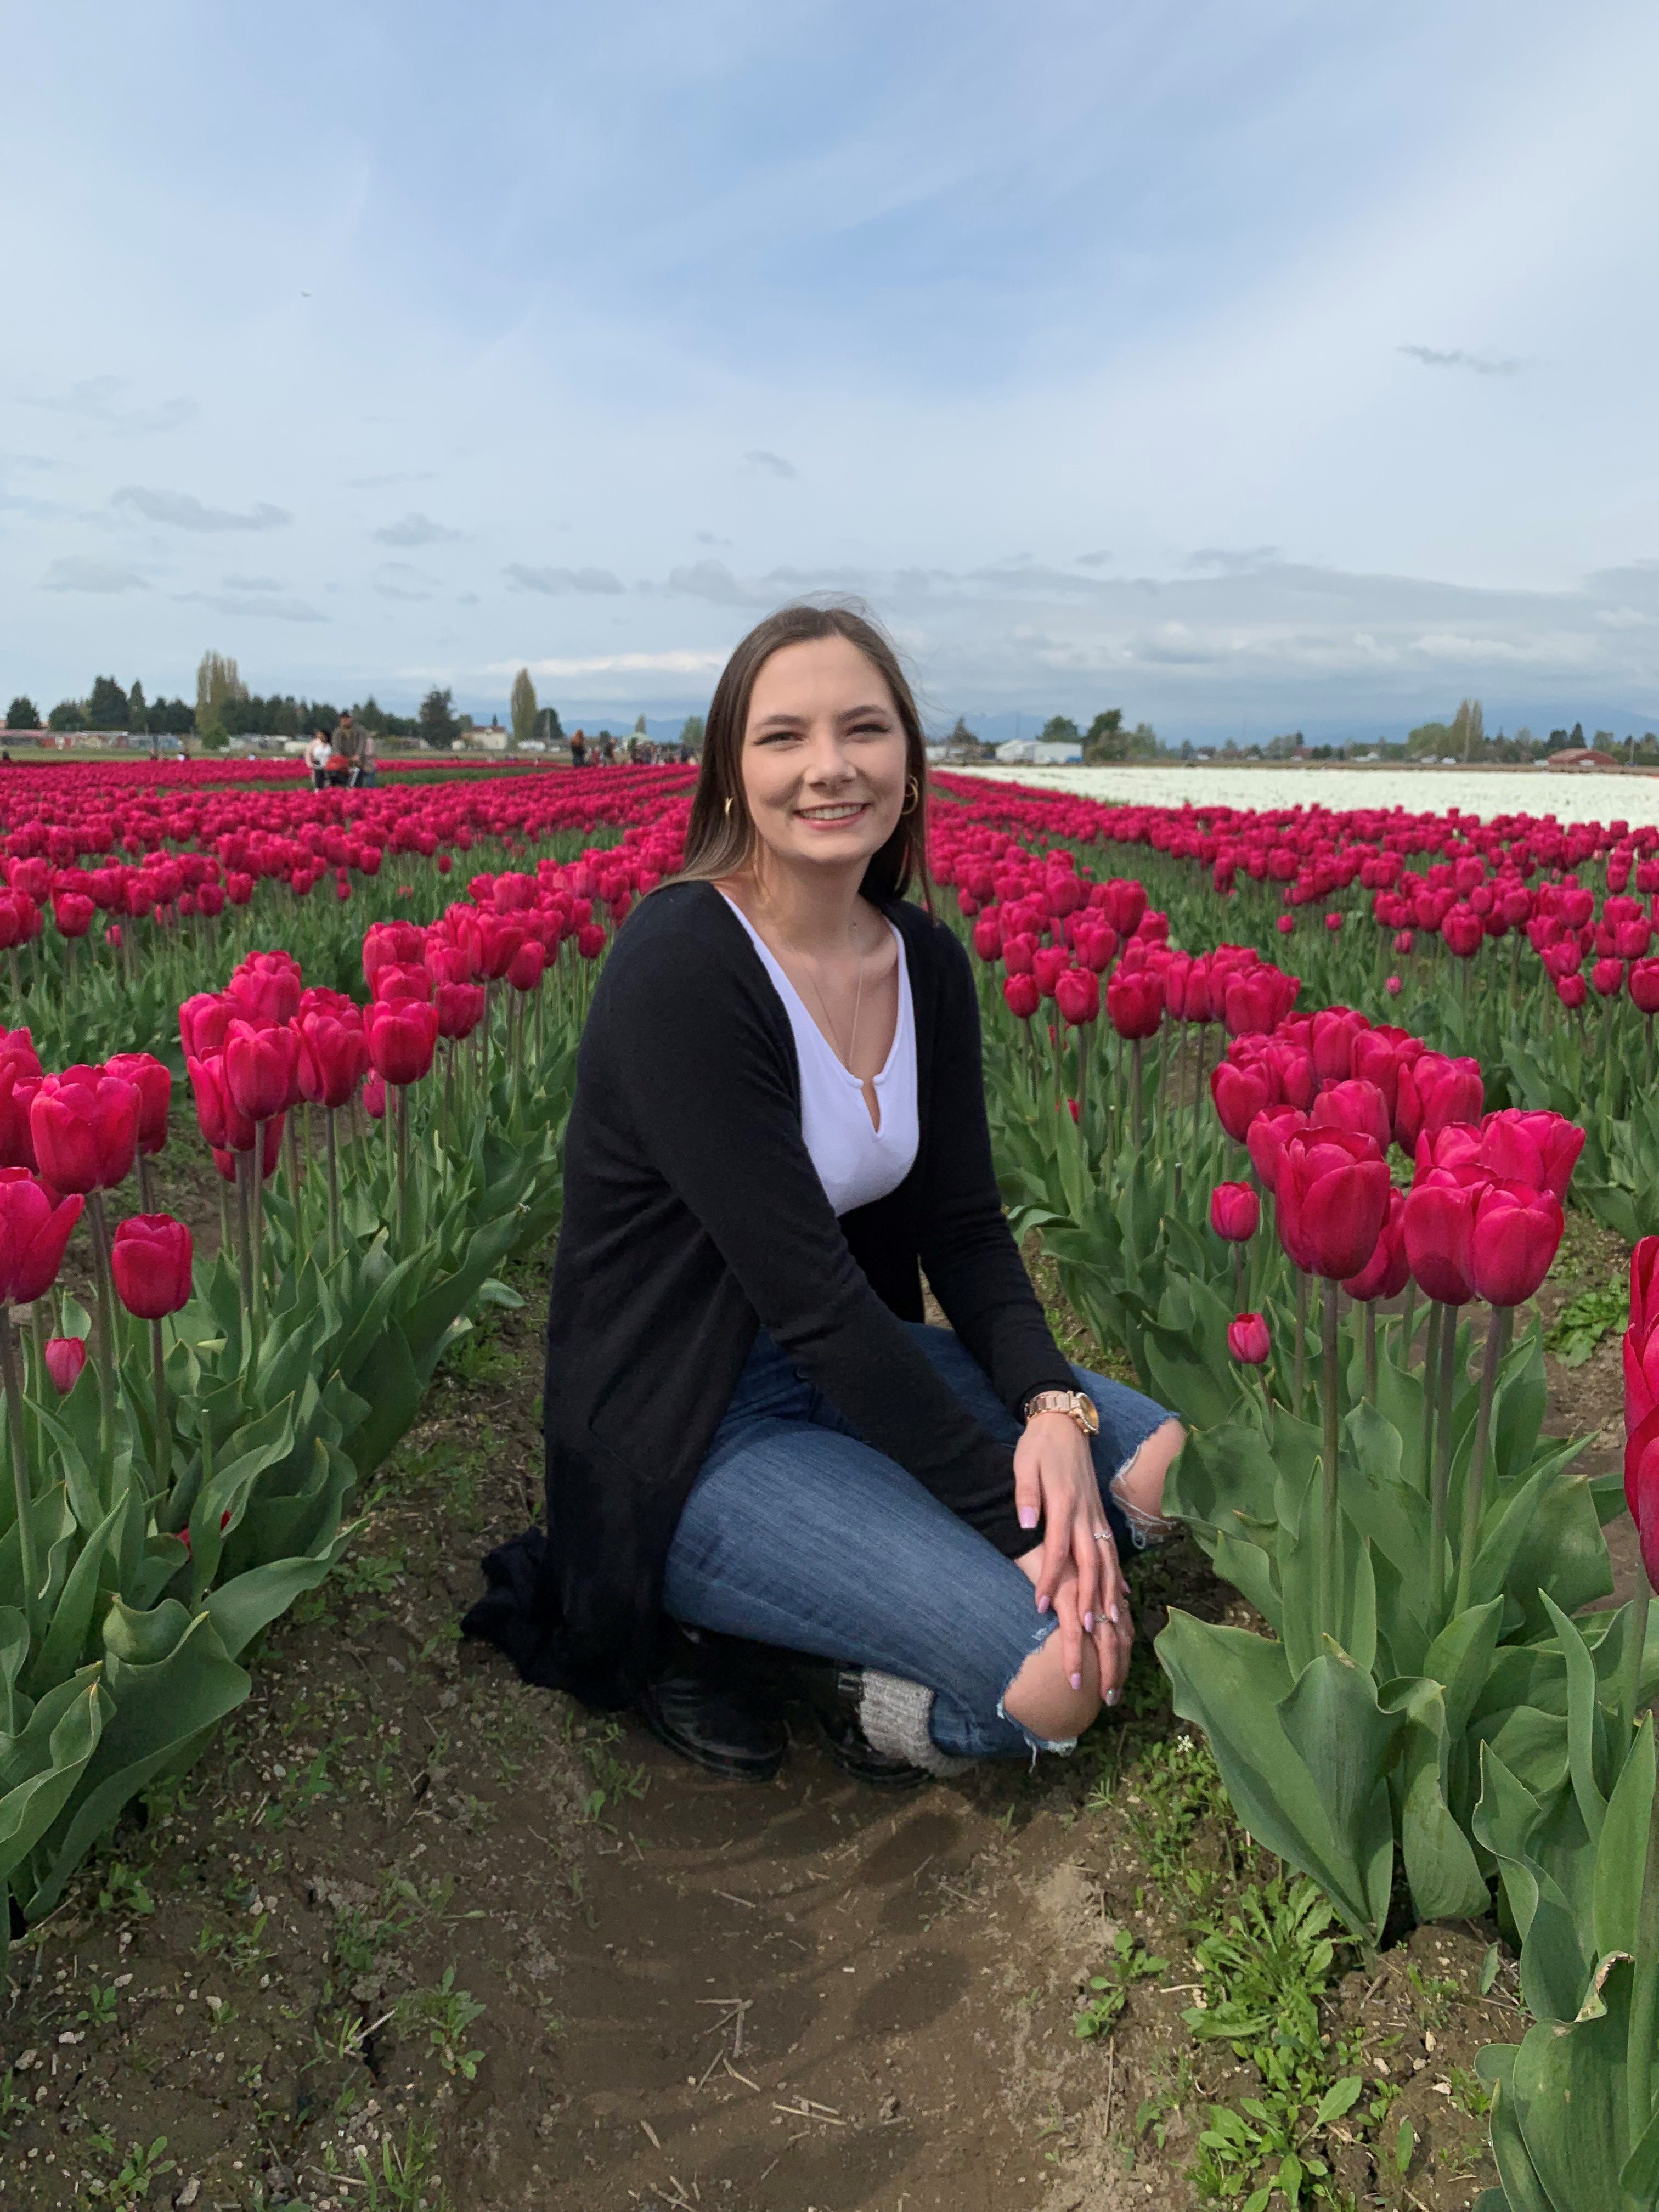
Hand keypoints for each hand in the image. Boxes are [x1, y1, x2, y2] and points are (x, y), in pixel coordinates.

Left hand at [1013, 1411, 1131, 1695]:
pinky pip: (1112, 1552)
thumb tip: (1027, 1524)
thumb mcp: (1024, 1463)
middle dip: (1088, 1599)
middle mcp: (1084, 1513)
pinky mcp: (1099, 1515)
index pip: (1057, 1548)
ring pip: (1106, 1561)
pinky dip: (1117, 1577)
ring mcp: (1095, 1515)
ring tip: (1109, 1626)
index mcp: (1064, 1503)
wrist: (1063, 1422)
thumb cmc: (1038, 1446)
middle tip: (1086, 1631)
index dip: (1050, 1578)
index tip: (1041, 1606)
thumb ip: (1027, 1495)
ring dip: (1108, 1594)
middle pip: (1090, 1563)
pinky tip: (1121, 1599)